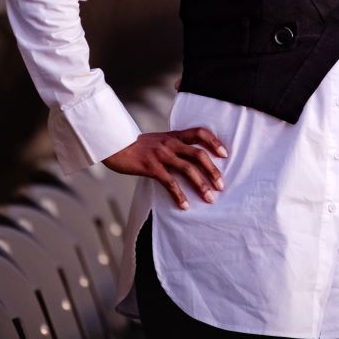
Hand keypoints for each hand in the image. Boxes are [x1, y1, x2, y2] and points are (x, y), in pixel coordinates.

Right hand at [102, 128, 227, 209]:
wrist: (112, 144)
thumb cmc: (136, 145)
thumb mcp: (157, 140)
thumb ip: (173, 145)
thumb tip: (188, 157)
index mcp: (173, 136)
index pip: (200, 132)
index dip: (214, 142)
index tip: (225, 154)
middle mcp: (170, 143)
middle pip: (199, 154)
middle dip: (213, 170)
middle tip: (222, 185)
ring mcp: (161, 155)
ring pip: (188, 169)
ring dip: (201, 185)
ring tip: (210, 198)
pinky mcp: (151, 167)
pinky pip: (169, 182)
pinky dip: (179, 195)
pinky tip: (185, 206)